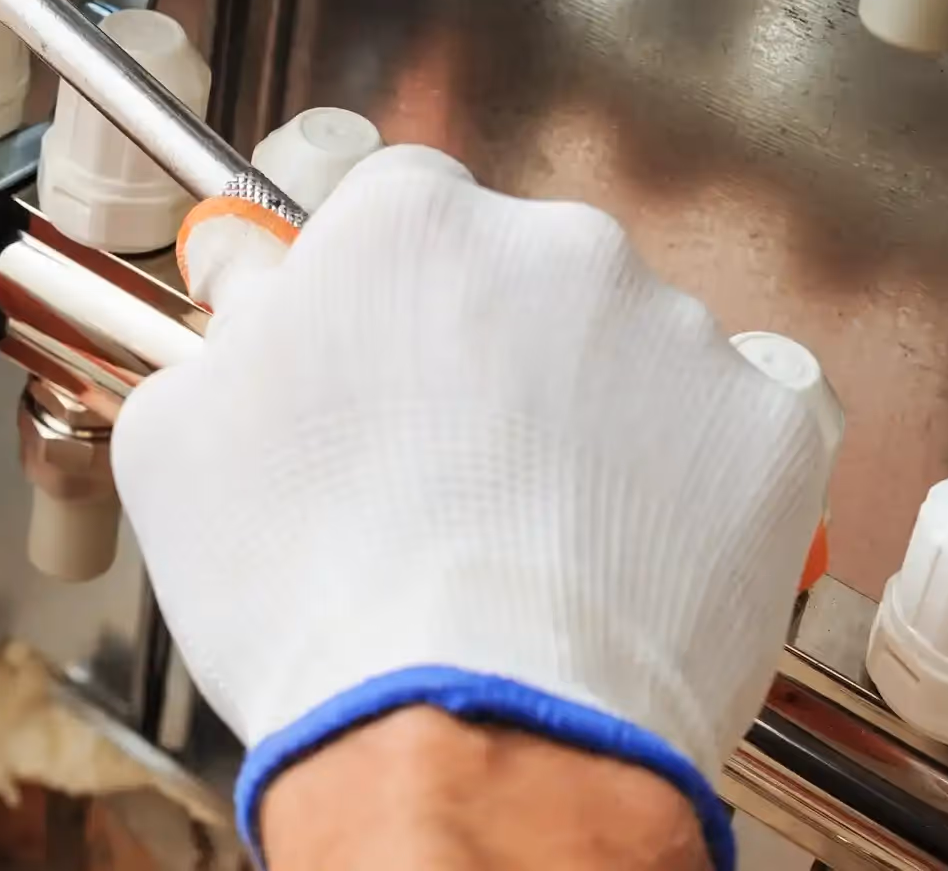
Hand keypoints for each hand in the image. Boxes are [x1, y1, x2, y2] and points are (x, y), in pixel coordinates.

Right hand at [116, 148, 835, 867]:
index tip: (381, 360)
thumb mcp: (178, 441)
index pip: (403, 211)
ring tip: (536, 534)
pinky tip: (624, 557)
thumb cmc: (317, 598)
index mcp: (410, 225)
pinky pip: (724, 432)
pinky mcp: (768, 428)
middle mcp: (556, 246)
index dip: (386, 299)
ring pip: (628, 352)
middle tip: (452, 469)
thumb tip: (255, 287)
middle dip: (495, 352)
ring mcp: (678, 333)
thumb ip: (230, 327)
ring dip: (592, 415)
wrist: (472, 736)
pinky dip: (685, 484)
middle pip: (522, 274)